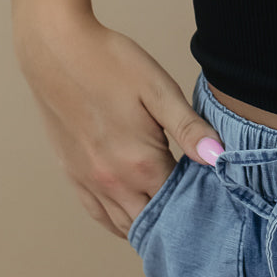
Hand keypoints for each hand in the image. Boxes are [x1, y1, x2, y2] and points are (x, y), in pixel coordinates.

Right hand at [15, 13, 223, 238]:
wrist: (56, 50)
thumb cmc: (110, 63)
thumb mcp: (159, 89)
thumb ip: (189, 128)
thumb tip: (220, 158)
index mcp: (141, 163)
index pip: (180, 204)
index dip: (201, 202)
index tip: (217, 197)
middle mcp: (113, 181)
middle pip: (154, 222)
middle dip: (177, 221)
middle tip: (199, 212)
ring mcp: (89, 181)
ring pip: (124, 225)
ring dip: (149, 226)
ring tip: (172, 219)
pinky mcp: (72, 174)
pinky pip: (98, 215)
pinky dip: (119, 222)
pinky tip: (134, 215)